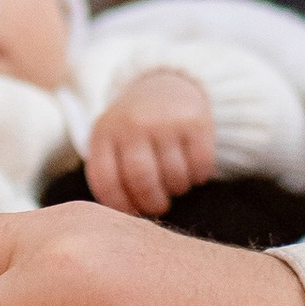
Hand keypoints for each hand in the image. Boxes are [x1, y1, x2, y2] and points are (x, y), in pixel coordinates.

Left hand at [81, 69, 215, 217]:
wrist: (163, 84)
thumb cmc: (135, 129)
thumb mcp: (110, 141)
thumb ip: (111, 174)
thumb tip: (123, 221)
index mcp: (104, 134)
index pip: (106, 181)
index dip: (120, 206)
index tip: (133, 212)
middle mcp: (132, 124)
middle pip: (141, 179)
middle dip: (153, 203)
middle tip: (159, 206)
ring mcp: (163, 120)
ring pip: (174, 176)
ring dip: (178, 189)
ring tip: (175, 182)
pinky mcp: (195, 121)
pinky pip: (200, 166)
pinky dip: (199, 176)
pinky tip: (193, 169)